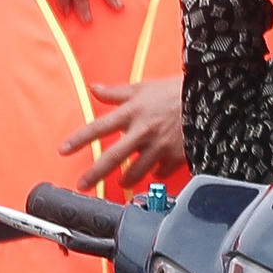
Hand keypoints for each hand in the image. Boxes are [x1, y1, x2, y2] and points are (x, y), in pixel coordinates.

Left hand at [64, 76, 185, 193]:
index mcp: (132, 112)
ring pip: (136, 171)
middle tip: (83, 184)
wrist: (209, 96)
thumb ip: (115, 92)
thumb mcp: (142, 87)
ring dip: (126, 179)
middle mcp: (143, 131)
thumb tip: (94, 88)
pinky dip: (155, 174)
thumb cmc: (174, 91)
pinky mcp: (176, 155)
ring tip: (121, 182)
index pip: (98, 127)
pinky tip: (153, 173)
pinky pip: (161, 172)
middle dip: (95, 173)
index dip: (79, 139)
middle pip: (113, 157)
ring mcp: (160, 146)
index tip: (64, 150)